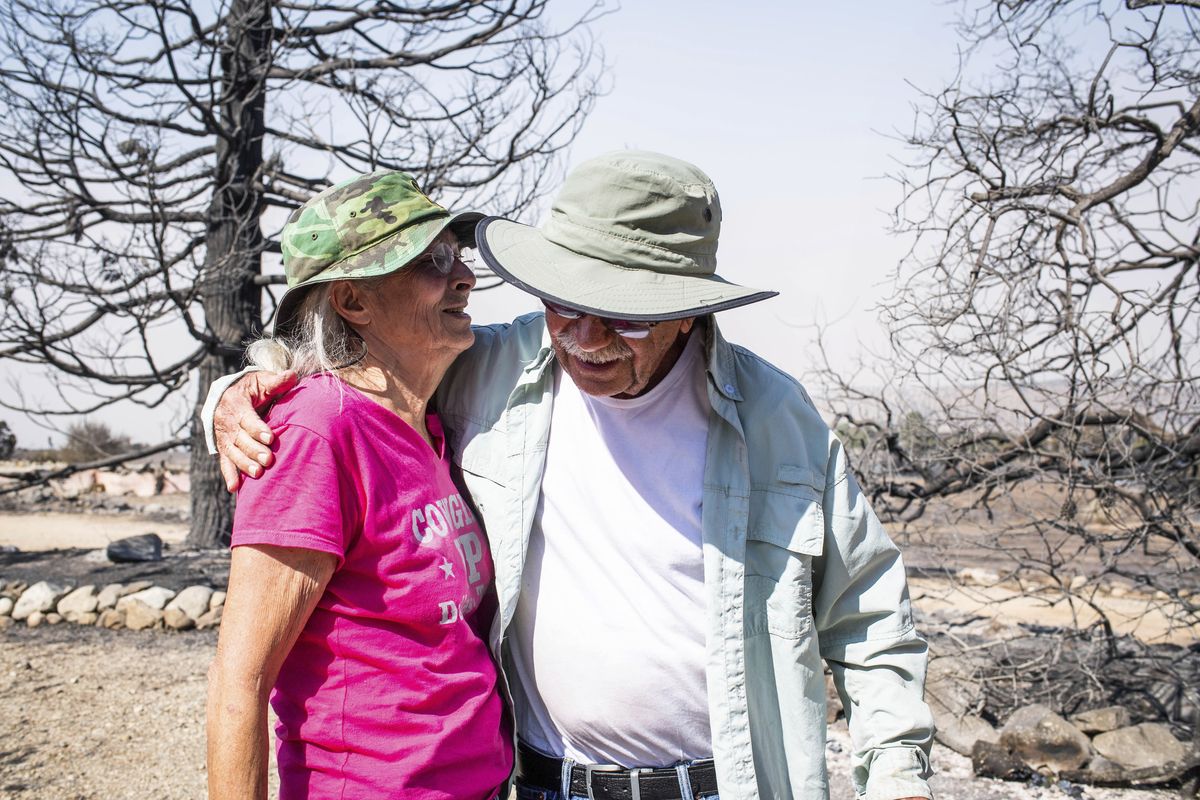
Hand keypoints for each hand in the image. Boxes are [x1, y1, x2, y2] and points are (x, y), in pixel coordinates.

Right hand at [214, 370, 297, 491]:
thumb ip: (277, 381)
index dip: (257, 428)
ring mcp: (223, 436)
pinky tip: (234, 488)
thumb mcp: (262, 380)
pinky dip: (229, 474)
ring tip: (258, 473)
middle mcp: (225, 421)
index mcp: (235, 403)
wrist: (227, 395)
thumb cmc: (251, 388)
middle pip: (239, 438)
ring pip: (232, 452)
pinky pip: (224, 462)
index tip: (270, 437)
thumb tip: (292, 375)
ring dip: (243, 464)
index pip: (246, 418)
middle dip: (254, 449)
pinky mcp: (223, 447)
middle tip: (269, 459)